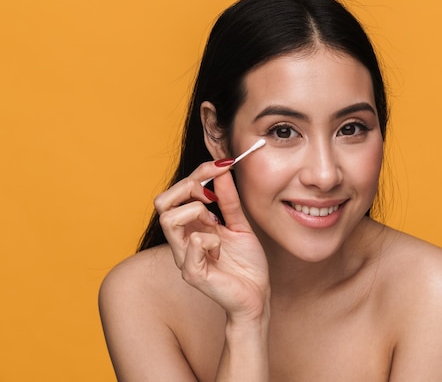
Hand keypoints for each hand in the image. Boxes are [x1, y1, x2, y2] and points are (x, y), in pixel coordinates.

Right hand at [154, 161, 269, 321]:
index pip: (176, 192)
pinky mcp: (193, 273)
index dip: (198, 173)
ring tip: (216, 225)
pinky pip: (193, 243)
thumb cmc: (246, 264)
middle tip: (213, 195)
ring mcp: (183, 257)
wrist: (257, 295)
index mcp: (190, 227)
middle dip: (189, 187)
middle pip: (162, 202)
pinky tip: (221, 250)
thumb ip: (229, 200)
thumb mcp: (240, 224)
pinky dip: (211, 239)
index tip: (223, 166)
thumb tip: (222, 170)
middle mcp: (181, 240)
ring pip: (169, 220)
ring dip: (196, 212)